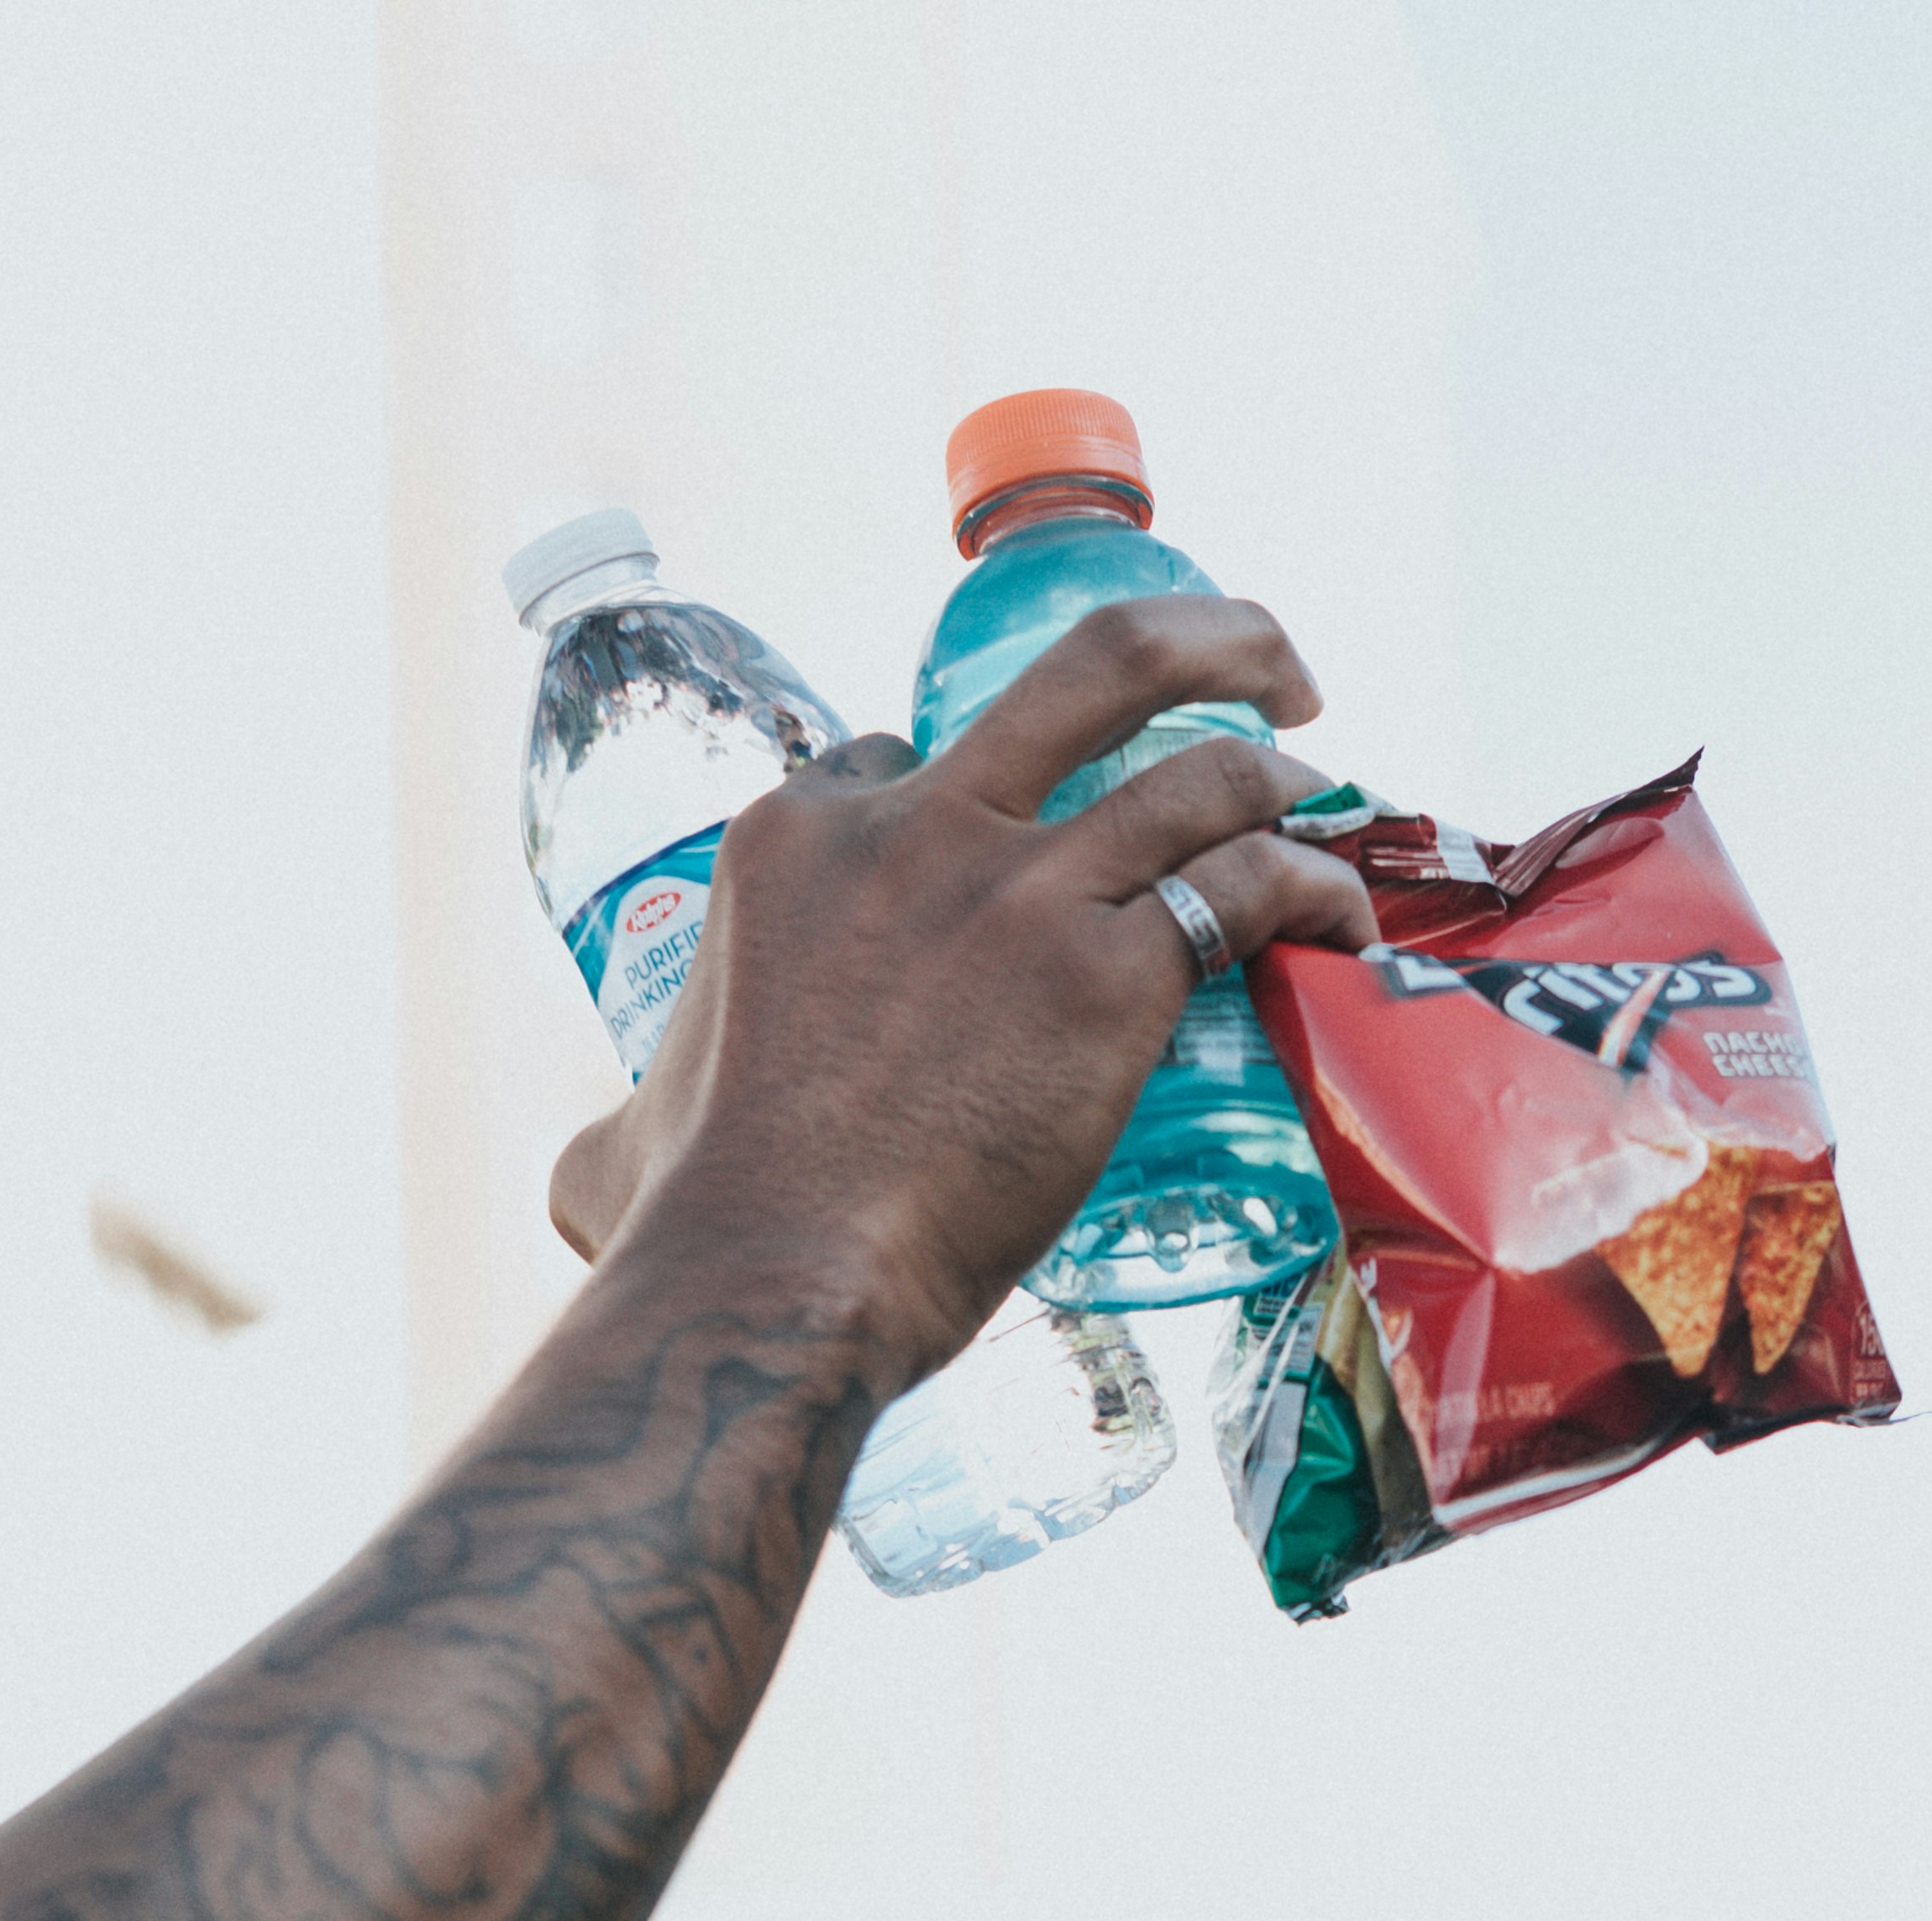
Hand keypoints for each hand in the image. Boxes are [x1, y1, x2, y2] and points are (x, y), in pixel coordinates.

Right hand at [548, 601, 1377, 1392]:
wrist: (776, 1275)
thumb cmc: (699, 1225)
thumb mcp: (623, 1136)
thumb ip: (620, 1127)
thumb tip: (589, 1177)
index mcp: (798, 838)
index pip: (907, 758)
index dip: (989, 782)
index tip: (1041, 821)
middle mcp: (914, 827)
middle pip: (1087, 668)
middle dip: (1200, 634)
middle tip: (1268, 663)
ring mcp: (1015, 889)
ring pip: (1193, 770)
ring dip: (1276, 771)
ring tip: (1317, 802)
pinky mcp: (1105, 975)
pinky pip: (1244, 889)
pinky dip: (1311, 889)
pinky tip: (1342, 923)